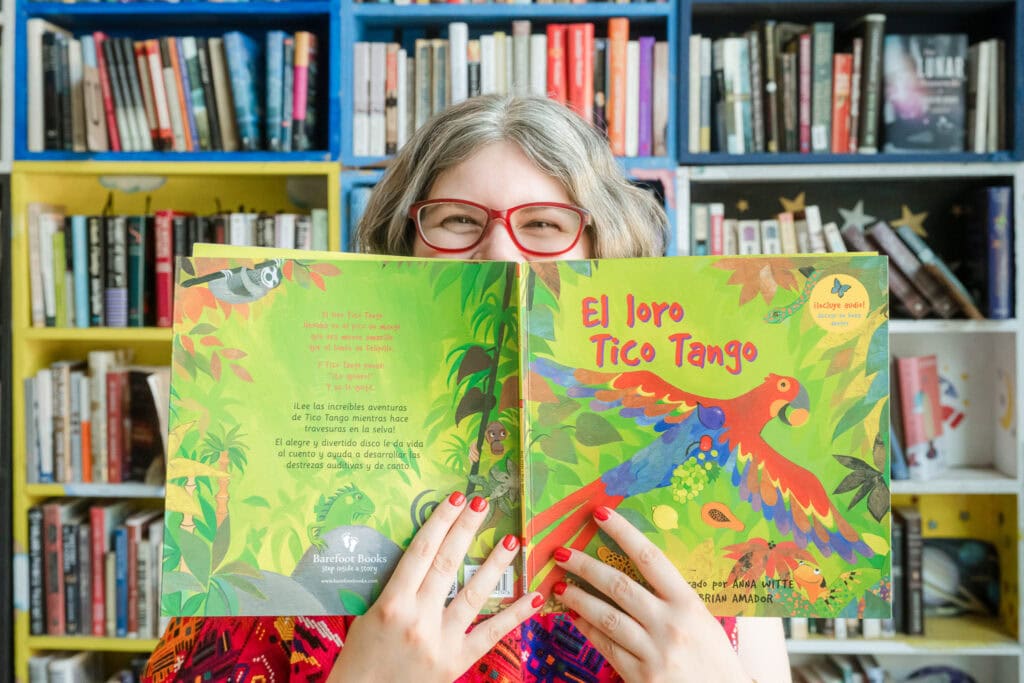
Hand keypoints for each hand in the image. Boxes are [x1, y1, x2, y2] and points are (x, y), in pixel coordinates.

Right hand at [328, 491, 543, 682]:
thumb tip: (423, 554)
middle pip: (447, 563)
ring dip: (494, 564)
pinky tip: (533, 595)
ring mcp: (441, 641)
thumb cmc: (359, 657)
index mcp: (391, 603)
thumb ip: (396, 587)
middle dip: (465, 529)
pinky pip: (491, 633)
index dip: (440, 521)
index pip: (421, 552)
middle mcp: (419, 618)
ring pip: (473, 593)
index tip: (455, 498)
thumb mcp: (368, 614)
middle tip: (482, 503)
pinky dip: (514, 614)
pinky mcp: (457, 661)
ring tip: (510, 540)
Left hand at [550, 506, 750, 682]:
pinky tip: (574, 618)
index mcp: (688, 603)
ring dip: (578, 599)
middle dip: (585, 566)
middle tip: (562, 553)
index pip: (651, 558)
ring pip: (606, 617)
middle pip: (619, 586)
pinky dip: (588, 629)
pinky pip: (607, 647)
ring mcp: (654, 652)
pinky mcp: (641, 677)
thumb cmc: (714, 657)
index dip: (623, 533)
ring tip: (560, 586)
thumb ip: (671, 597)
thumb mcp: (701, 619)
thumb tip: (635, 568)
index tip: (600, 514)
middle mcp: (670, 625)